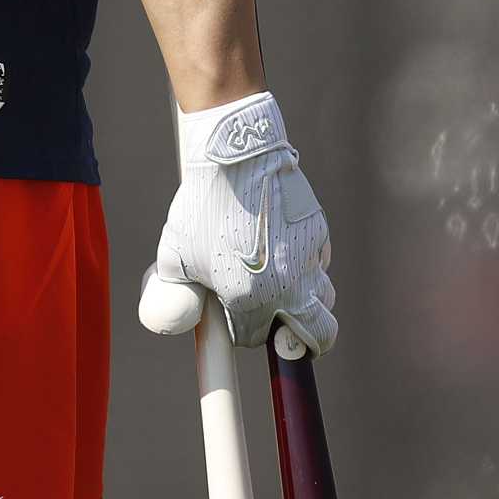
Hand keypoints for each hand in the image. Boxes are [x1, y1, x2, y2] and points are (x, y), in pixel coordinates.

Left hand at [138, 90, 336, 355]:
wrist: (237, 156)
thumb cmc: (203, 205)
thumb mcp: (174, 253)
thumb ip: (174, 293)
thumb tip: (175, 315)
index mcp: (250, 299)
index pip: (255, 338)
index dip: (243, 333)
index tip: (235, 321)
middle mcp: (288, 286)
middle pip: (318, 336)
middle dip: (305, 342)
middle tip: (291, 337)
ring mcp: (309, 260)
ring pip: (324, 297)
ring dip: (309, 302)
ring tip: (287, 291)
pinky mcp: (319, 234)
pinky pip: (321, 261)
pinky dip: (309, 265)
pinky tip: (287, 250)